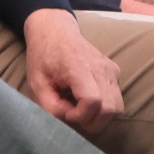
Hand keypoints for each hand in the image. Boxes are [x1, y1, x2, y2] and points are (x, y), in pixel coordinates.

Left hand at [22, 8, 124, 132]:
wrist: (55, 32)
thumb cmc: (43, 57)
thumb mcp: (37, 83)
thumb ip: (51, 106)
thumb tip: (70, 118)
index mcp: (78, 66)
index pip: (93, 101)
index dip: (80, 116)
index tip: (65, 112)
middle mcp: (100, 67)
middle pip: (109, 109)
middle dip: (92, 122)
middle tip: (72, 114)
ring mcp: (111, 69)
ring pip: (117, 108)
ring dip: (100, 117)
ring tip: (80, 109)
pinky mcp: (115, 73)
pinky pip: (116, 100)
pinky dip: (104, 108)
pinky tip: (86, 101)